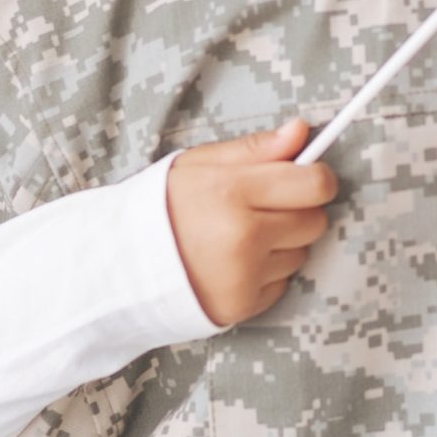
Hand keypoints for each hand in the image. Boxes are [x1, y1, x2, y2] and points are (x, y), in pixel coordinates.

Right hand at [163, 118, 336, 326]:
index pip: (315, 185)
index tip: (306, 177)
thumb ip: (255, 148)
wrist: (119, 265)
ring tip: (240, 237)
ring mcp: (244, 276)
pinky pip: (282, 285)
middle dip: (299, 211)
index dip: (316, 178)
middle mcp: (243, 236)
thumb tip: (302, 130)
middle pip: (315, 221)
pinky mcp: (242, 306)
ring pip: (300, 255)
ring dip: (282, 245)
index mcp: (232, 191)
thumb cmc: (162, 206)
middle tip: (265, 208)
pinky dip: (266, 275)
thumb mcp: (200, 164)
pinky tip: (233, 264)